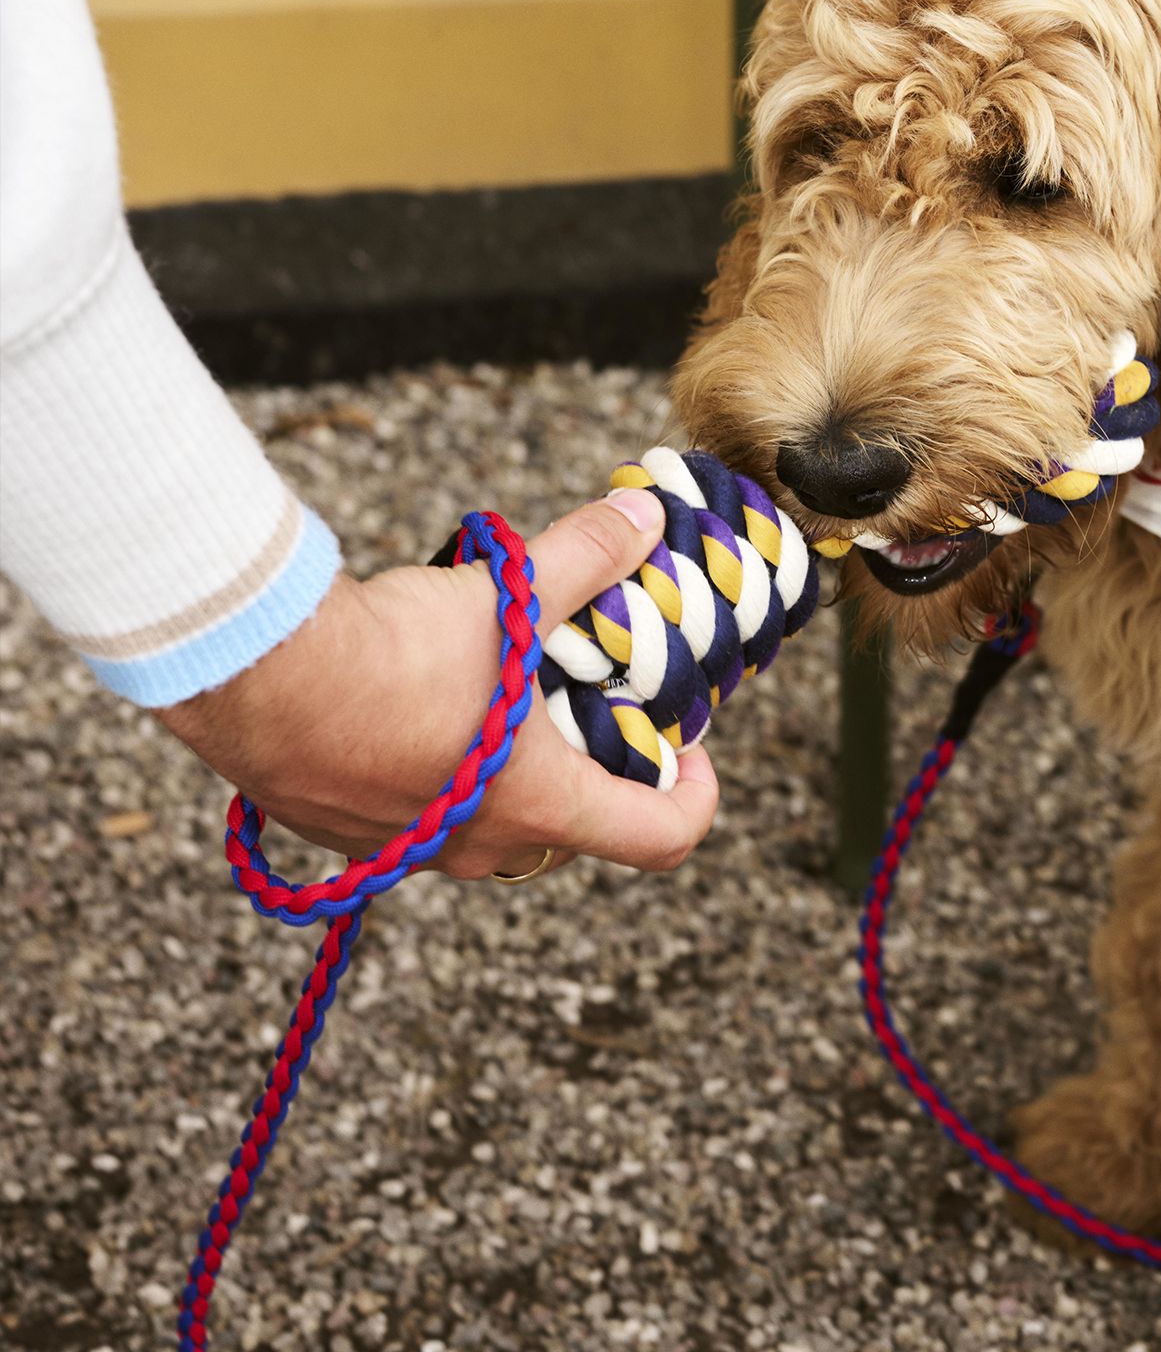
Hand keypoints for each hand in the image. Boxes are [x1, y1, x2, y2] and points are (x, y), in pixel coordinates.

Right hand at [156, 489, 717, 879]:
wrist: (256, 679)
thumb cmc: (390, 654)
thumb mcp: (508, 596)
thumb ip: (587, 557)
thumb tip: (644, 518)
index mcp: (540, 804)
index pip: (660, 838)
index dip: (697, 797)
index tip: (691, 748)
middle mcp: (479, 846)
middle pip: (576, 828)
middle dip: (598, 766)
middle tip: (593, 697)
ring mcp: (409, 850)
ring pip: (494, 822)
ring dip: (515, 766)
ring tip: (506, 686)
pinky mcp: (348, 834)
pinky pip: (420, 814)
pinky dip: (441, 768)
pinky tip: (422, 697)